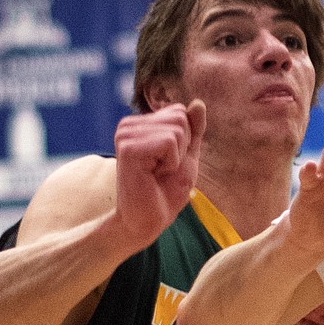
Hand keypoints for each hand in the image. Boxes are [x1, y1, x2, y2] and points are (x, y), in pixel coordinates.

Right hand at [113, 100, 205, 249]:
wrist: (147, 221)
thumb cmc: (165, 192)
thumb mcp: (187, 156)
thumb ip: (193, 130)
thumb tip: (198, 103)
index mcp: (139, 124)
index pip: (180, 111)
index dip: (185, 140)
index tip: (169, 162)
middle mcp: (128, 125)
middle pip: (179, 117)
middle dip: (183, 147)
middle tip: (163, 169)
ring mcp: (125, 134)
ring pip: (176, 129)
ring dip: (176, 157)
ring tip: (157, 173)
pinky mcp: (128, 148)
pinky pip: (169, 142)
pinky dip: (171, 163)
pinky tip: (153, 175)